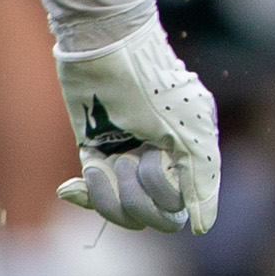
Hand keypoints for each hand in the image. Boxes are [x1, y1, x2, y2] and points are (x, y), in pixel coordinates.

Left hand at [54, 16, 221, 233]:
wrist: (106, 48)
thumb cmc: (154, 86)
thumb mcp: (190, 133)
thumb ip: (202, 180)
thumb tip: (202, 227)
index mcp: (189, 157)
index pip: (178, 207)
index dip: (163, 193)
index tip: (157, 159)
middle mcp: (161, 163)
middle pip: (150, 216)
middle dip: (135, 195)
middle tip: (129, 159)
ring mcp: (128, 159)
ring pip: (120, 211)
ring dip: (108, 194)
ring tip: (106, 162)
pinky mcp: (96, 153)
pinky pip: (93, 195)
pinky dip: (85, 194)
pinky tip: (71, 187)